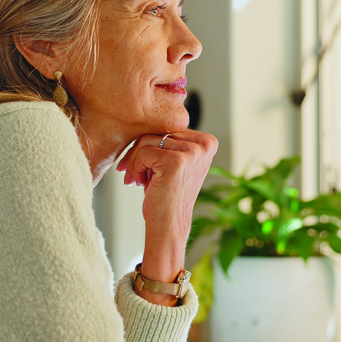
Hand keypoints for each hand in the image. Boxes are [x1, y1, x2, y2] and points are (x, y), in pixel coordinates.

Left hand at [116, 130, 218, 304]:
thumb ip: (168, 140)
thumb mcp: (173, 161)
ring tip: (138, 179)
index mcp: (207, 141)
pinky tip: (140, 183)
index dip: (150, 144)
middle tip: (132, 173)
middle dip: (139, 152)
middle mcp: (204, 144)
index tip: (142, 164)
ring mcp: (192, 152)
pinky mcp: (176, 161)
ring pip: (147, 140)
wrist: (168, 225)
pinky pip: (143, 152)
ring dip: (135, 161)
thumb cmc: (166, 194)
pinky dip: (135, 168)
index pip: (168, 127)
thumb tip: (143, 116)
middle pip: (157, 131)